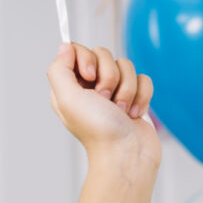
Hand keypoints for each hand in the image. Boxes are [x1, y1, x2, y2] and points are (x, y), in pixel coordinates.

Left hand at [47, 44, 157, 171]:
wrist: (127, 155)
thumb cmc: (97, 131)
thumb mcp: (66, 98)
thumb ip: (59, 69)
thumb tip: (65, 46)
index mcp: (70, 86)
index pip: (77, 50)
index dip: (86, 58)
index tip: (89, 75)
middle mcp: (91, 87)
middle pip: (103, 54)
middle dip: (109, 76)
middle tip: (105, 100)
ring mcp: (115, 92)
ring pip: (126, 65)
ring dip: (126, 89)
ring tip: (120, 111)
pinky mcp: (135, 98)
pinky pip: (143, 79)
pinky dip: (141, 96)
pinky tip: (134, 114)